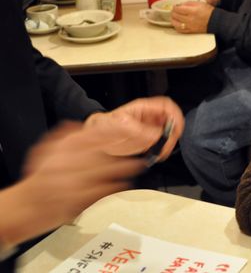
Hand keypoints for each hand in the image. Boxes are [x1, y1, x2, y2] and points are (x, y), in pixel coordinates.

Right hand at [0, 122, 145, 245]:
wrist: (27, 207)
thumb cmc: (41, 178)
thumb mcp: (46, 150)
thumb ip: (63, 136)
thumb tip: (81, 125)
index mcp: (63, 149)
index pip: (93, 134)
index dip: (115, 130)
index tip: (131, 127)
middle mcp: (69, 163)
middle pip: (106, 152)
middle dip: (126, 149)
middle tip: (143, 146)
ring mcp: (75, 182)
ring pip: (108, 171)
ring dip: (126, 167)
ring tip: (139, 164)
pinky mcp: (79, 200)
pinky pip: (104, 190)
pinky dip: (116, 186)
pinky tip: (125, 182)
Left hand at [85, 96, 184, 161]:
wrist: (95, 138)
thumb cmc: (104, 125)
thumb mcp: (120, 124)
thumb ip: (138, 129)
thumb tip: (155, 134)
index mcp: (144, 107)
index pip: (167, 106)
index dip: (175, 115)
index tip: (176, 126)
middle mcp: (149, 117)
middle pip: (171, 120)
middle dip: (173, 132)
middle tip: (168, 142)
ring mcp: (150, 128)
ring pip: (168, 132)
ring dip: (168, 142)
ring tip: (162, 152)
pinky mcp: (148, 140)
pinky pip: (161, 143)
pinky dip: (162, 150)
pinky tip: (157, 154)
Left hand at [171, 1, 213, 33]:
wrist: (215, 21)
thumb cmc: (209, 12)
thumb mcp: (200, 3)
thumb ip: (189, 3)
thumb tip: (181, 4)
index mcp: (192, 11)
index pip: (178, 9)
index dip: (175, 7)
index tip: (175, 6)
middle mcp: (190, 19)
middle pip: (176, 16)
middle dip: (173, 12)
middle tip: (174, 10)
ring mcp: (190, 26)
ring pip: (176, 23)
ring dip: (173, 19)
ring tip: (174, 17)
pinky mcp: (191, 31)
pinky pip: (180, 30)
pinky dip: (177, 26)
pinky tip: (177, 24)